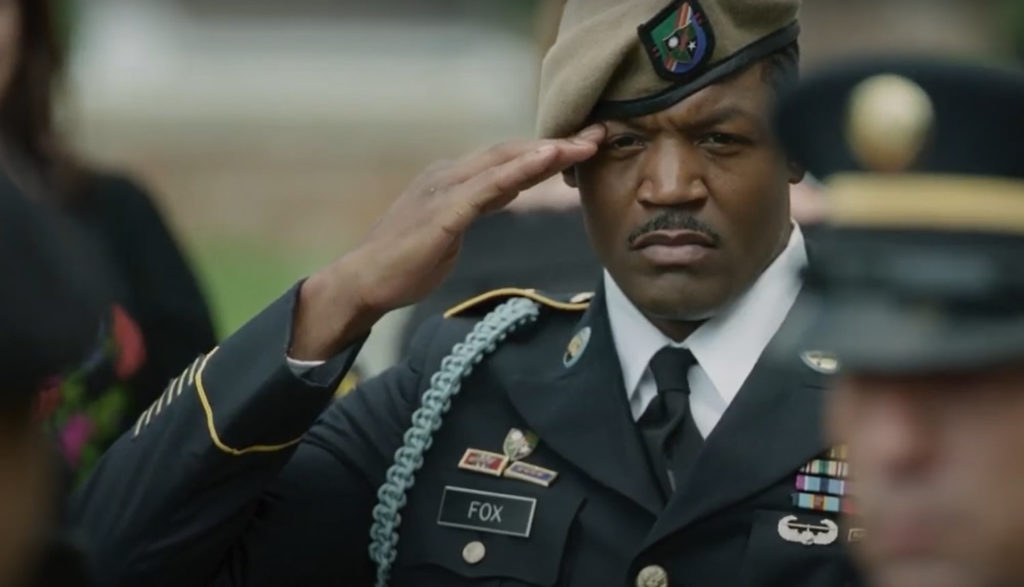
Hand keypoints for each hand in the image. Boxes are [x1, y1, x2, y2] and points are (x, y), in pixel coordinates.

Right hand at [291, 125, 605, 358]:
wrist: (364, 282)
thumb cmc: (404, 262)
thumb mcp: (452, 228)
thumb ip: (479, 206)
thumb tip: (508, 191)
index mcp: (450, 179)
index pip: (504, 159)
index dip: (543, 151)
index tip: (581, 145)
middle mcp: (447, 175)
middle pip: (510, 151)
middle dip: (555, 142)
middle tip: (599, 134)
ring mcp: (443, 190)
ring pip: (503, 162)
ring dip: (547, 151)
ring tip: (585, 143)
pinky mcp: (443, 213)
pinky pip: (488, 187)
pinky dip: (520, 171)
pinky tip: (546, 160)